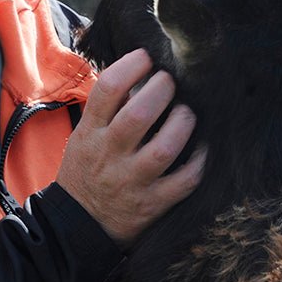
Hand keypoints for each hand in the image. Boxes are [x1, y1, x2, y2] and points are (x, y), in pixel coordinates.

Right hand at [56, 49, 204, 248]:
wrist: (78, 225)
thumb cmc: (87, 170)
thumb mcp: (83, 136)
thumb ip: (106, 108)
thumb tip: (139, 70)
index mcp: (90, 133)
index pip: (107, 90)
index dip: (130, 66)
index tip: (146, 56)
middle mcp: (110, 155)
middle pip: (138, 115)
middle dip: (162, 90)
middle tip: (171, 82)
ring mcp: (131, 182)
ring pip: (164, 148)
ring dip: (182, 123)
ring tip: (187, 112)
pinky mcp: (151, 205)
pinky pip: (184, 181)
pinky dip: (199, 161)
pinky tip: (203, 147)